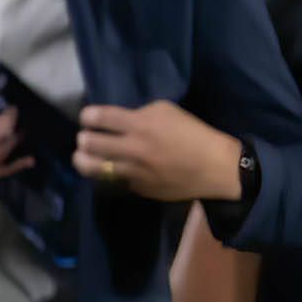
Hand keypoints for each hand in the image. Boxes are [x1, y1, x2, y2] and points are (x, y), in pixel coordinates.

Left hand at [77, 99, 242, 202]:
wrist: (218, 169)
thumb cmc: (196, 135)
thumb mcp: (169, 112)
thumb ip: (140, 114)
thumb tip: (120, 122)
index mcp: (140, 124)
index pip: (97, 117)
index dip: (88, 117)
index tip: (89, 119)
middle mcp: (132, 148)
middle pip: (88, 143)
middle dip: (84, 139)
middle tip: (86, 139)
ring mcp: (134, 172)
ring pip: (93, 167)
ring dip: (84, 160)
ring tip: (83, 157)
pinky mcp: (141, 189)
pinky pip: (120, 180)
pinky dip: (118, 174)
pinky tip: (124, 170)